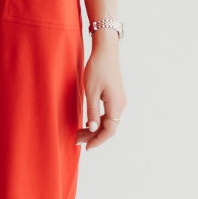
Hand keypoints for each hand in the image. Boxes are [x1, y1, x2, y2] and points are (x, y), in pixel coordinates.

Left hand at [76, 32, 125, 149]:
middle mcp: (120, 104)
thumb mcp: (91, 91)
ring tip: (79, 132)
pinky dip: (98, 120)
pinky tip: (88, 121)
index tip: (85, 147)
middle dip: (93, 136)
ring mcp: (119, 100)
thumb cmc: (97, 68)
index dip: (97, 141)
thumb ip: (92, 111)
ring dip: (95, 128)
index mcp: (115, 105)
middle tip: (76, 140)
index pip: (109, 131)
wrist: (106, 50)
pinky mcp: (115, 95)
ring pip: (108, 121)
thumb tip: (93, 129)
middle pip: (109, 128)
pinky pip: (108, 114)